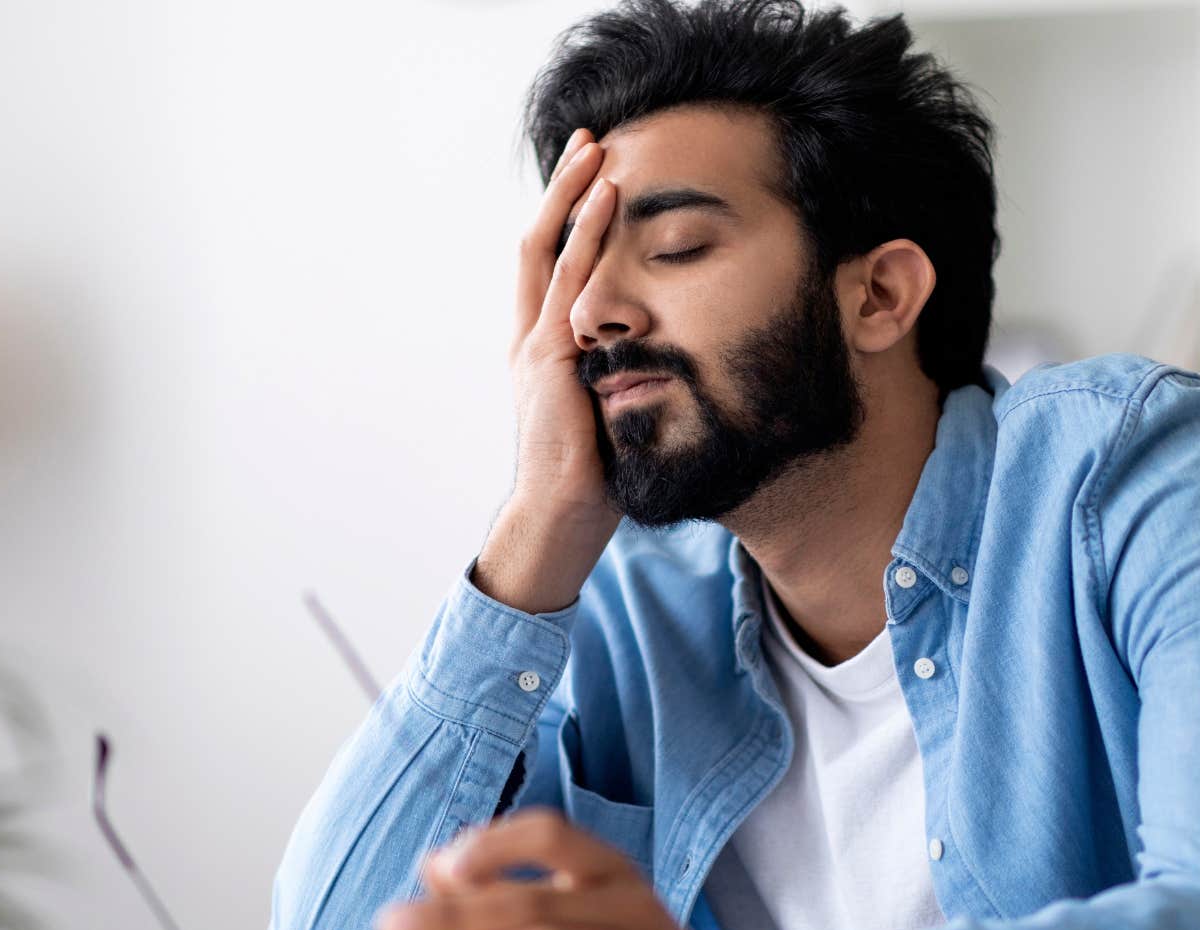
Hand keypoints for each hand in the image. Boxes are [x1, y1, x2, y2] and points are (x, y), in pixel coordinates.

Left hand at [373, 808, 834, 929]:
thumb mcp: (580, 904)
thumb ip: (510, 884)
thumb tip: (435, 867)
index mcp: (609, 868)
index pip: (550, 835)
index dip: (493, 845)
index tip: (442, 867)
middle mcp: (629, 904)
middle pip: (534, 899)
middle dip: (455, 912)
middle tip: (396, 927)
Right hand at [472, 130, 624, 613]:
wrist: (562, 519)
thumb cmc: (595, 478)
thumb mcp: (613, 410)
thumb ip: (625, 375)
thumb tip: (668, 357)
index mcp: (544, 350)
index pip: (551, 268)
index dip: (568, 220)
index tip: (593, 179)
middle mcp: (532, 338)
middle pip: (538, 244)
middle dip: (562, 190)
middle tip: (588, 140)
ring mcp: (536, 344)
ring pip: (547, 250)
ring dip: (572, 195)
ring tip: (596, 150)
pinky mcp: (549, 357)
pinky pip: (569, 282)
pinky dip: (587, 236)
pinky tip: (607, 201)